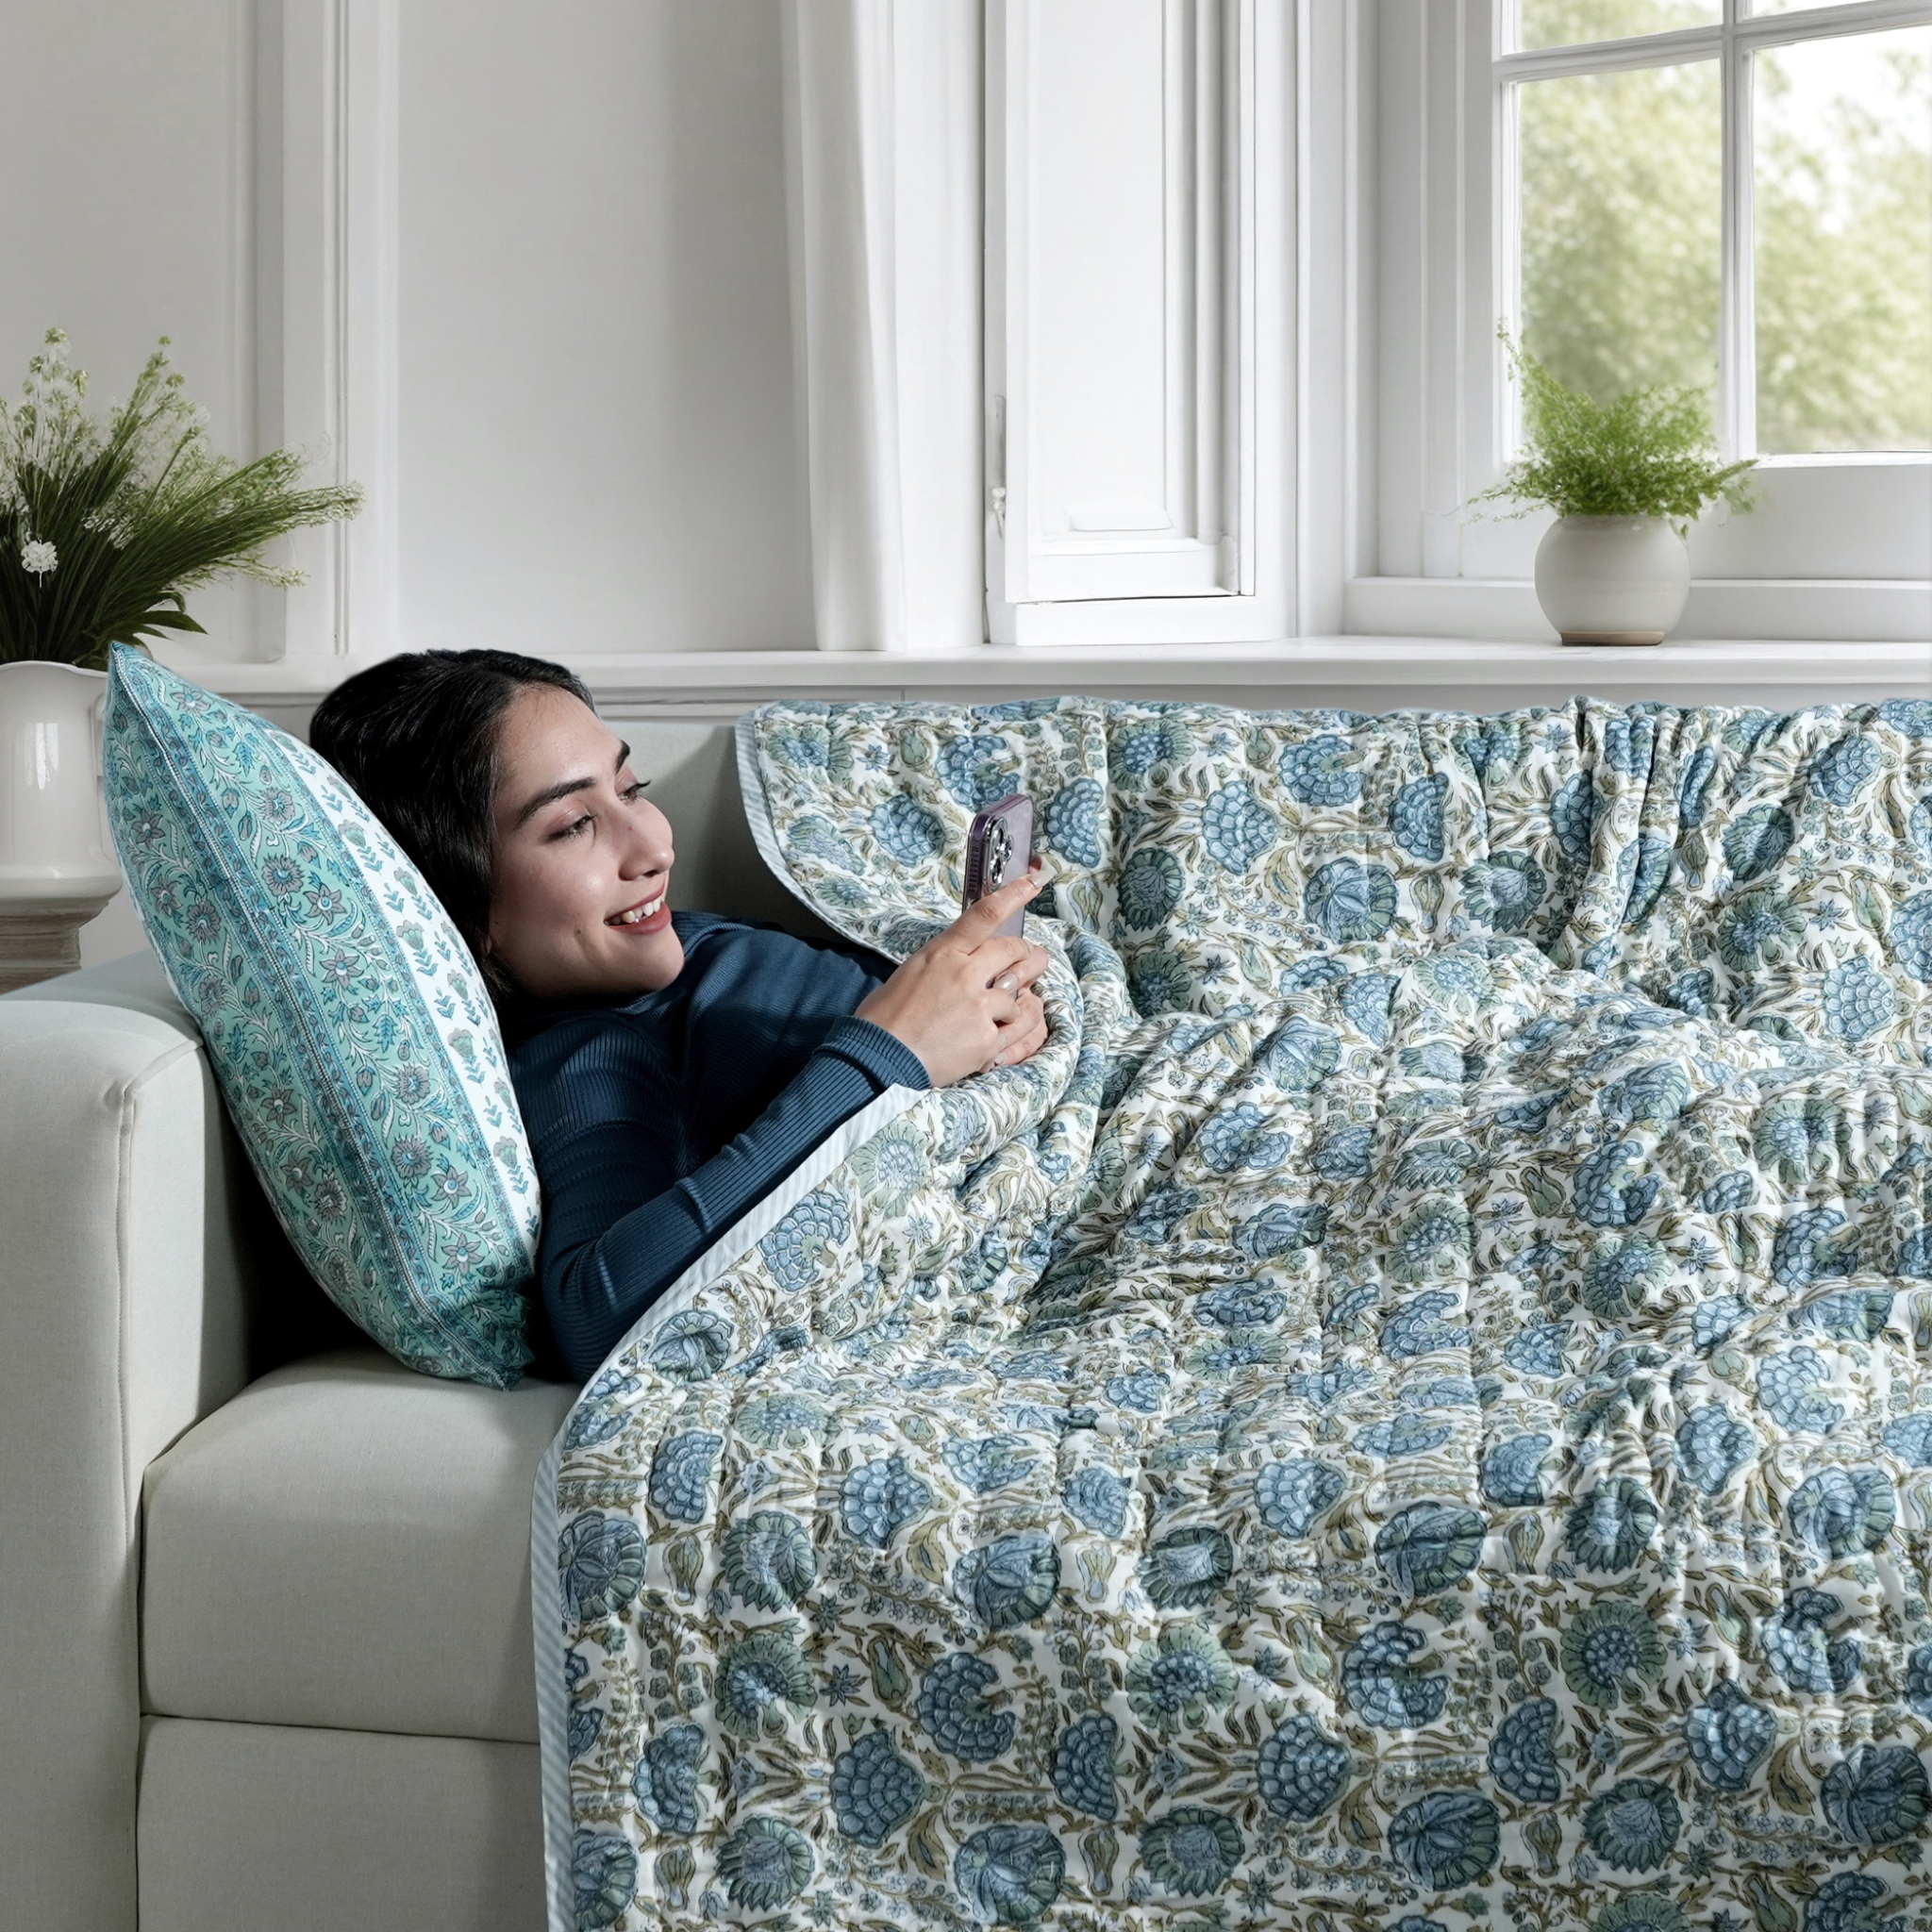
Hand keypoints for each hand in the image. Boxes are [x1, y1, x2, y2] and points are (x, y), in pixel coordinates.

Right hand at [855, 869, 1052, 1085]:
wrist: (879, 1058)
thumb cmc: (883, 1018)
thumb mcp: (909, 974)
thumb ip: (942, 965)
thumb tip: (960, 966)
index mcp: (943, 953)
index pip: (986, 915)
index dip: (1016, 894)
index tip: (1037, 879)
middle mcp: (966, 974)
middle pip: (1014, 951)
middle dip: (1026, 955)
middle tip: (1030, 960)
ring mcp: (980, 1007)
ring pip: (1018, 993)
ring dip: (1014, 1002)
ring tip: (999, 1013)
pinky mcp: (987, 1039)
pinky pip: (1012, 1030)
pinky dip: (1003, 1034)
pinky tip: (984, 1043)